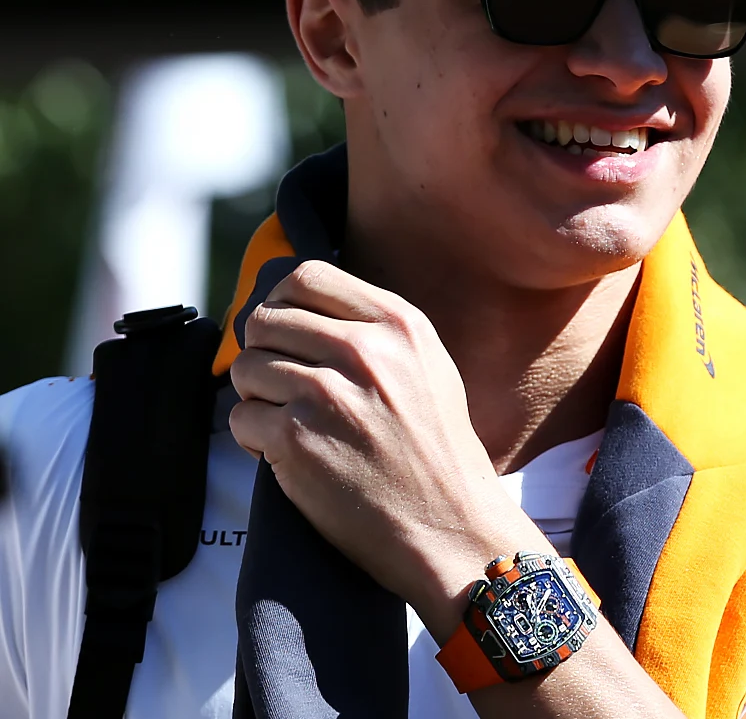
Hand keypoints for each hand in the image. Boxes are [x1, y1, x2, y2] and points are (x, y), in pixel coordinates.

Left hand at [227, 261, 542, 628]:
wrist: (450, 524)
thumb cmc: (438, 452)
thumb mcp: (428, 366)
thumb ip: (376, 330)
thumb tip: (301, 305)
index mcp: (398, 324)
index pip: (307, 276)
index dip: (282, 301)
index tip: (284, 329)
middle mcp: (364, 350)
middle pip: (267, 319)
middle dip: (264, 351)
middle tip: (282, 384)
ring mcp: (328, 394)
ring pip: (246, 368)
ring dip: (257, 397)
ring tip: (291, 422)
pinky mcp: (297, 439)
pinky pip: (240, 418)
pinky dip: (254, 438)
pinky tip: (289, 453)